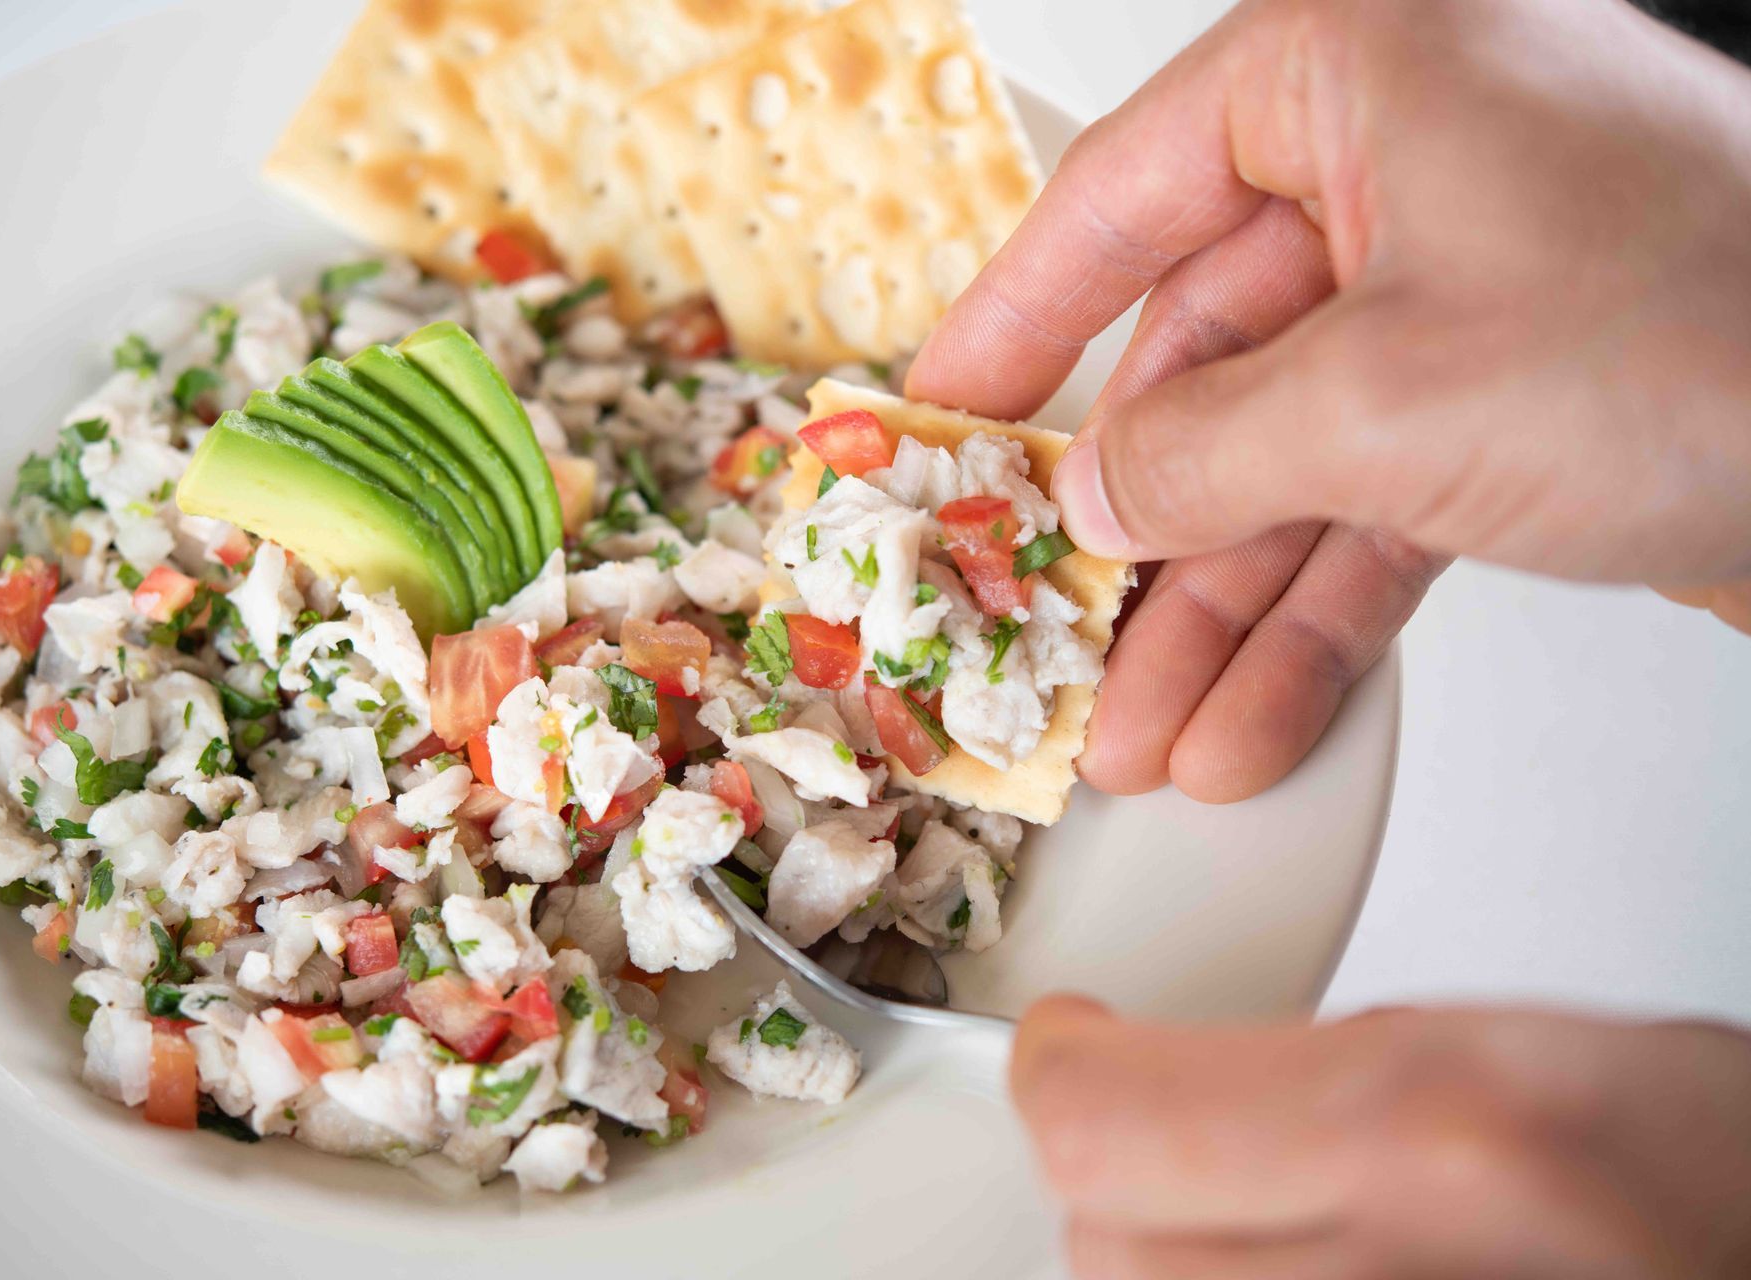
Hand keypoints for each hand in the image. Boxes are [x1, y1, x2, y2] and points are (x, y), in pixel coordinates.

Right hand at [908, 0, 1750, 800]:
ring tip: (1137, 727)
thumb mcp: (1387, 396)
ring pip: (1283, 457)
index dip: (1014, 319)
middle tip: (1043, 619)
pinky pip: (1372, 511)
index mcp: (1364, 72)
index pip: (1125, 191)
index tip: (936, 409)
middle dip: (1131, 529)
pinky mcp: (1525, 407)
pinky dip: (1312, 617)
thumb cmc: (1717, 332)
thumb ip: (1197, 444)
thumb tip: (1091, 485)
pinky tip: (1246, 718)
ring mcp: (1473, 294)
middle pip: (1203, 354)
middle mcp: (1414, 168)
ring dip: (1210, 607)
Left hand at [1012, 997, 1750, 1277]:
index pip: (1102, 1122)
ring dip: (1174, 1253)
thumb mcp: (1518, 1051)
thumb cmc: (1726, 1175)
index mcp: (1427, 1136)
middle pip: (1108, 1248)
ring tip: (1253, 1199)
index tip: (1071, 1041)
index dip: (1062, 1070)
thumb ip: (1325, 1060)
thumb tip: (1188, 1073)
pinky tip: (1309, 1259)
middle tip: (1158, 1114)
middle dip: (1111, 1168)